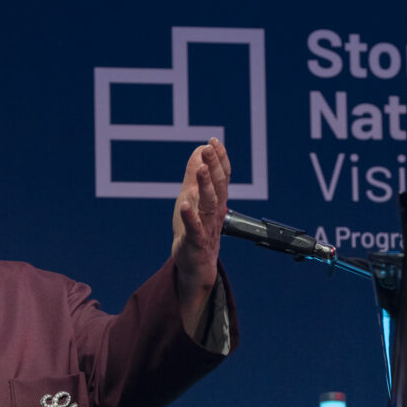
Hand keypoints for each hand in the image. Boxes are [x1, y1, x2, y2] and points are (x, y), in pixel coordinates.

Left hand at [171, 138, 230, 295]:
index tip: (213, 141)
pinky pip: (194, 229)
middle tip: (209, 148)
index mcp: (215, 201)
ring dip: (206, 186)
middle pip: (219, 186)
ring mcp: (206, 227)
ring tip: (201, 169)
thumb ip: (195, 175)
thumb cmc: (194, 229)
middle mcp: (214, 212)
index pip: (223, 176)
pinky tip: (184, 207)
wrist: (196, 265)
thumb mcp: (191, 198)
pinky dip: (190, 218)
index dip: (220, 159)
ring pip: (209, 204)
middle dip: (214, 166)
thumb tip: (199, 150)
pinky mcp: (195, 242)